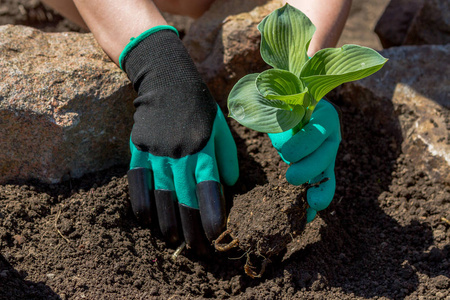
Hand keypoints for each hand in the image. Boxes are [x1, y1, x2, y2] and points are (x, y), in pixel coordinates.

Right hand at [121, 26, 238, 254]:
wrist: (166, 80)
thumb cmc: (199, 106)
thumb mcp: (220, 126)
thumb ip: (226, 157)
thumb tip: (229, 185)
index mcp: (203, 146)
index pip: (209, 187)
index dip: (213, 214)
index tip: (218, 235)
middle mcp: (179, 152)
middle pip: (184, 198)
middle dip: (192, 227)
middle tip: (198, 250)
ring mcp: (155, 151)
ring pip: (161, 195)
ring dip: (168, 222)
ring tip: (175, 241)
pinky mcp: (138, 148)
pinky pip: (137, 181)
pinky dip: (141, 203)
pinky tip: (146, 221)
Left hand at [268, 100, 340, 221]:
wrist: (290, 103)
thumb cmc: (283, 100)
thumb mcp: (282, 100)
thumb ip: (282, 115)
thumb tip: (283, 143)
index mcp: (324, 114)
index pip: (319, 130)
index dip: (305, 144)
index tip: (286, 154)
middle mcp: (331, 135)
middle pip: (325, 155)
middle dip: (309, 169)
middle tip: (291, 178)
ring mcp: (327, 153)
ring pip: (327, 174)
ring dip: (318, 190)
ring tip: (310, 204)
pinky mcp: (321, 168)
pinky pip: (321, 186)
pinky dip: (314, 200)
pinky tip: (307, 217)